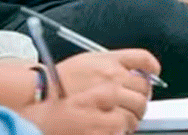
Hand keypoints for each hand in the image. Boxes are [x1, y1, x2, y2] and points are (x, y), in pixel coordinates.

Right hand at [20, 51, 156, 134]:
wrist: (35, 102)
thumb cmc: (56, 85)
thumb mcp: (86, 62)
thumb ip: (112, 64)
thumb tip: (136, 73)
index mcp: (108, 62)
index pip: (143, 60)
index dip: (151, 69)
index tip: (152, 76)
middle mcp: (112, 78)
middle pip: (143, 88)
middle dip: (141, 98)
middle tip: (135, 106)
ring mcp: (110, 100)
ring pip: (137, 110)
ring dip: (133, 116)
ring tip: (121, 120)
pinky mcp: (105, 123)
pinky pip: (124, 127)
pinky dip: (121, 129)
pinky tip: (112, 129)